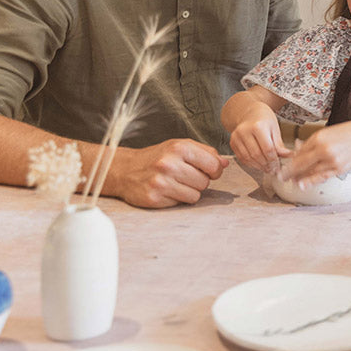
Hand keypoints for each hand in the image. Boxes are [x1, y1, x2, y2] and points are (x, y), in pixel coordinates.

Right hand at [103, 139, 228, 207]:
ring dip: (190, 191)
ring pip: (196, 195)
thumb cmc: (157, 157)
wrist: (124, 170)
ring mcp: (161, 182)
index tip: (207, 170)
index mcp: (179, 148)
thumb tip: (225, 164)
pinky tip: (167, 190)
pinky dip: (178, 199)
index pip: (214, 165)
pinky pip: (182, 203)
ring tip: (176, 183)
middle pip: (205, 182)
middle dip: (199, 181)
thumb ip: (205, 153)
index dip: (214, 170)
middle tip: (185, 176)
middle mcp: (169, 164)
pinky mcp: (154, 198)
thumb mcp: (180, 146)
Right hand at [228, 101, 291, 172]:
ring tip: (267, 168)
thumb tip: (289, 156)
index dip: (274, 160)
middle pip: (257, 155)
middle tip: (273, 170)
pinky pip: (241, 158)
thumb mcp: (275, 129)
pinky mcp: (232, 143)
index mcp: (257, 126)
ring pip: (248, 158)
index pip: (267, 149)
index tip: (279, 166)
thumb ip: (280, 144)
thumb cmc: (264, 119)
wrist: (249, 113)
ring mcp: (236, 137)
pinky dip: (251, 164)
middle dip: (266, 165)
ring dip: (258, 166)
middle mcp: (244, 131)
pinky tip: (258, 165)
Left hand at [282, 124, 350, 185]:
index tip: (281, 169)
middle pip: (302, 165)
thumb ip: (310, 144)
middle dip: (290, 173)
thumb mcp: (324, 133)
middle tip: (281, 178)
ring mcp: (333, 162)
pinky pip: (322, 177)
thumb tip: (296, 154)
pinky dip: (311, 181)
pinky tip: (303, 184)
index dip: (289, 164)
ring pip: (311, 173)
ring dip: (300, 178)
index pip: (299, 154)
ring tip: (292, 181)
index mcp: (319, 139)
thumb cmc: (345, 133)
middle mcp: (325, 151)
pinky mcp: (340, 169)